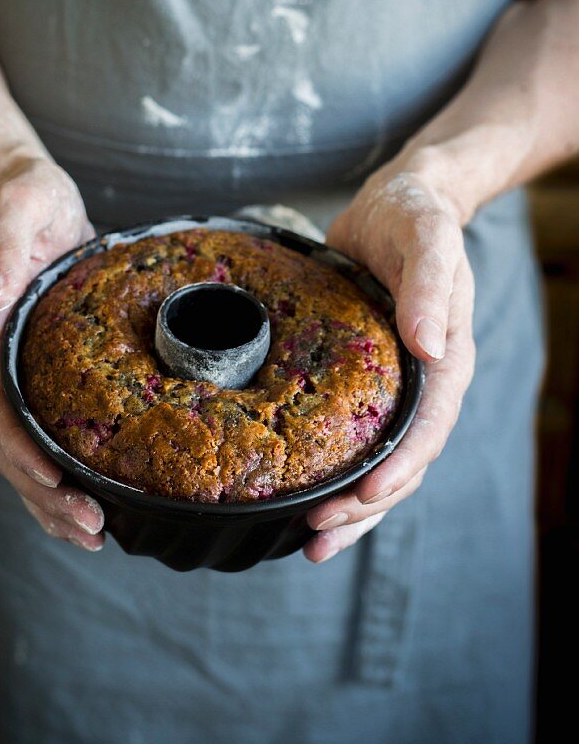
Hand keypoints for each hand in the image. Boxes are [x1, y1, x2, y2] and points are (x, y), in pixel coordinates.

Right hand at [0, 157, 105, 550]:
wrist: (27, 191)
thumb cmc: (24, 196)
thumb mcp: (19, 206)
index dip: (20, 448)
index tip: (54, 481)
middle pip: (10, 442)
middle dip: (45, 493)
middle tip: (90, 529)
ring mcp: (18, 366)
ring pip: (26, 447)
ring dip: (54, 495)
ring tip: (93, 533)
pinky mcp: (43, 367)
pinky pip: (48, 426)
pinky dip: (67, 466)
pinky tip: (96, 493)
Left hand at [304, 164, 475, 561]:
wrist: (399, 203)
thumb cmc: (416, 218)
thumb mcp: (426, 238)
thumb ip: (430, 284)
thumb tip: (428, 343)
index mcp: (444, 359)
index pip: (428, 429)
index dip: (400, 468)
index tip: (366, 496)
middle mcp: (421, 383)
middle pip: (403, 463)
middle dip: (364, 506)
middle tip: (318, 535)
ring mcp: (391, 388)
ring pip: (377, 463)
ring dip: (349, 507)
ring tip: (310, 541)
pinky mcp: (361, 383)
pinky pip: (352, 438)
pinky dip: (331, 471)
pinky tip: (299, 494)